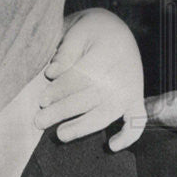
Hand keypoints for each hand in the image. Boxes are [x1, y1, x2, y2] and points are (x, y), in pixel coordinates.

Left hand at [34, 10, 146, 150]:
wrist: (116, 30)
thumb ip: (65, 51)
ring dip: (83, 126)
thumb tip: (52, 73)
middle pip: (90, 98)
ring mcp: (130, 88)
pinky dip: (129, 135)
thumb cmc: (90, 31)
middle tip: (39, 121)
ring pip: (107, 113)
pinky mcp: (136, 98)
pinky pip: (138, 120)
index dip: (60, 90)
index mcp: (106, 54)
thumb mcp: (77, 31)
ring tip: (61, 135)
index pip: (81, 77)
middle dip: (63, 111)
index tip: (42, 100)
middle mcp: (121, 74)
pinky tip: (111, 146)